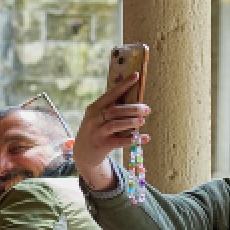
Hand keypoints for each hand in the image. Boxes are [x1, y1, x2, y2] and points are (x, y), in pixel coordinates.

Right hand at [74, 73, 150, 190]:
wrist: (82, 154)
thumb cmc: (96, 132)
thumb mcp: (97, 118)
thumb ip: (112, 109)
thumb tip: (135, 101)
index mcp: (94, 108)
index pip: (111, 93)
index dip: (124, 84)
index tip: (137, 75)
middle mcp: (94, 119)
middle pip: (115, 110)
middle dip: (132, 108)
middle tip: (147, 109)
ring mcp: (97, 132)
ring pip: (115, 124)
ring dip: (131, 122)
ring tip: (143, 121)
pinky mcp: (101, 145)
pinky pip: (119, 141)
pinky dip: (133, 139)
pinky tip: (145, 138)